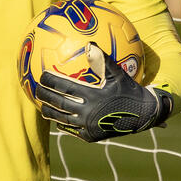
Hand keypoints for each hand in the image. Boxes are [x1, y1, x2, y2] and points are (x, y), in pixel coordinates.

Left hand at [35, 44, 172, 141]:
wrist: (145, 115)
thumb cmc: (130, 90)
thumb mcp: (118, 73)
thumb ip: (103, 60)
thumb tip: (90, 44)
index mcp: (93, 95)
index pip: (65, 87)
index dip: (51, 81)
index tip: (42, 75)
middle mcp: (88, 112)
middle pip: (59, 104)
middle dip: (45, 96)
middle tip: (36, 90)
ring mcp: (89, 126)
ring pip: (63, 119)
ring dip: (50, 112)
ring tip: (42, 107)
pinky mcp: (92, 136)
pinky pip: (73, 130)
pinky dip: (64, 125)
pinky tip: (59, 120)